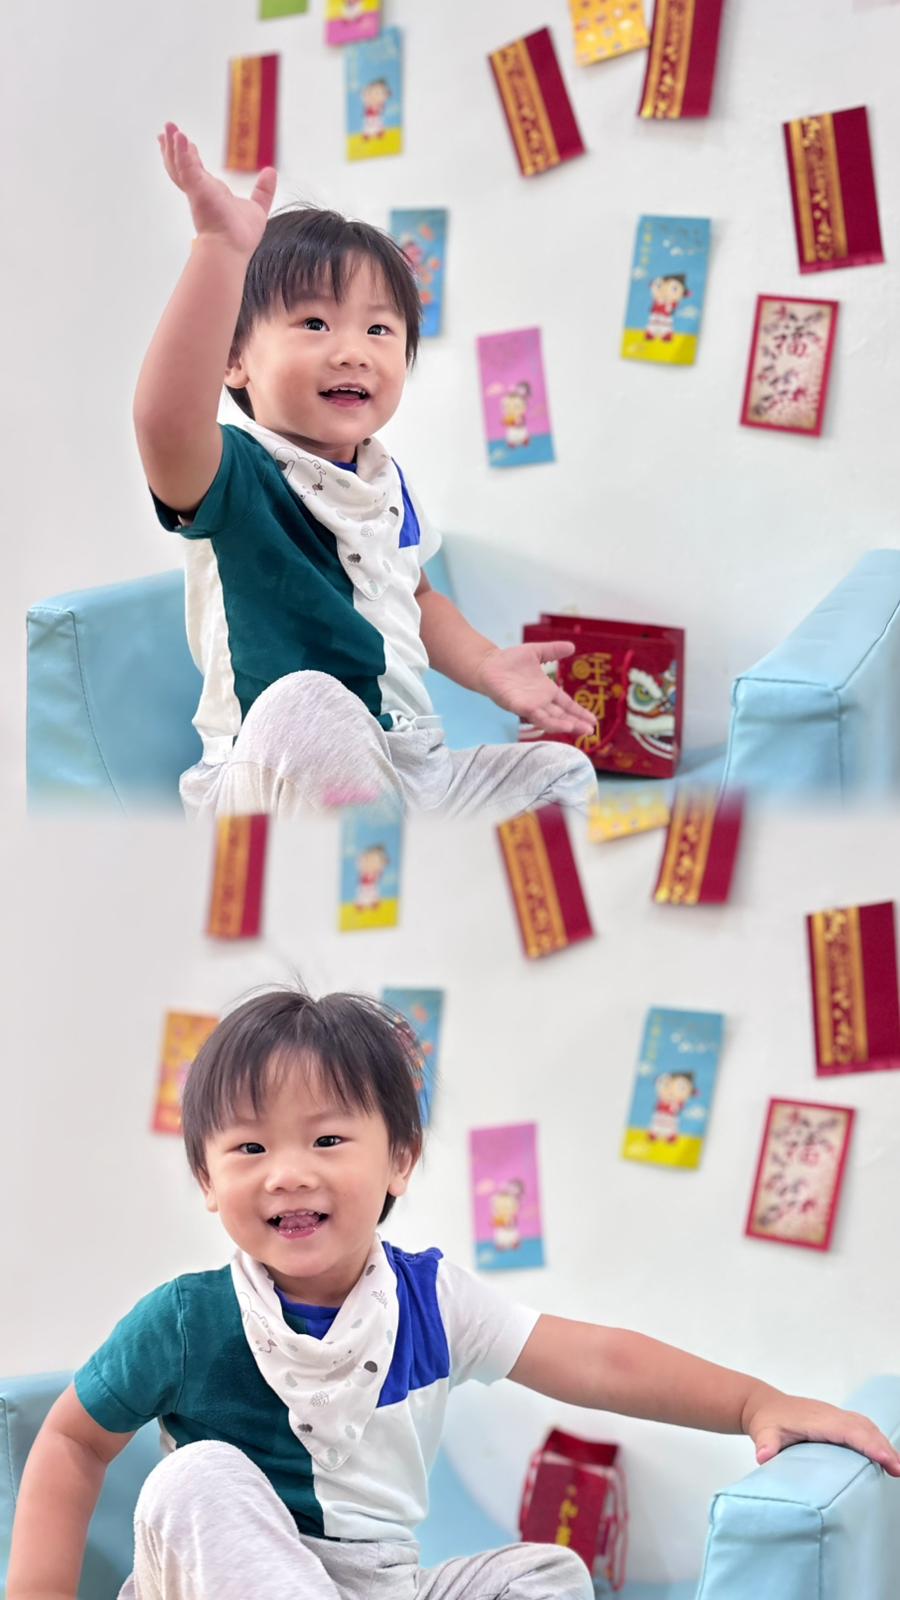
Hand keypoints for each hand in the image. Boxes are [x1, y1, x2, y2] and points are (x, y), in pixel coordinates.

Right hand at [158, 122, 276, 254]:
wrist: (232, 248)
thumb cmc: (240, 237)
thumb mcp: (257, 208)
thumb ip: (263, 191)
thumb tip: (271, 172)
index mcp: (211, 193)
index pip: (196, 170)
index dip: (188, 156)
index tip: (183, 141)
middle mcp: (201, 191)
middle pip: (180, 165)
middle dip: (172, 147)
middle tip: (166, 129)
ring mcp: (197, 190)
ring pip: (179, 164)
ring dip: (172, 145)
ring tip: (169, 127)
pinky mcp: (197, 190)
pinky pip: (187, 167)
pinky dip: (182, 152)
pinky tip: (180, 137)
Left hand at [474, 642, 596, 736]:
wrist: (488, 663)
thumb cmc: (509, 660)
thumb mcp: (536, 652)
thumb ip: (553, 650)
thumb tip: (572, 646)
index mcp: (546, 691)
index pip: (567, 705)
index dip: (579, 712)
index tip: (593, 720)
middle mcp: (540, 702)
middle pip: (561, 716)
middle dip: (576, 723)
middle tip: (590, 730)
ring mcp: (530, 706)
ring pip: (550, 720)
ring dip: (564, 725)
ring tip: (578, 729)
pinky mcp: (518, 706)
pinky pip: (534, 716)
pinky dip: (547, 721)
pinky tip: (558, 725)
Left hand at [744, 1390, 899, 1475]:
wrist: (765, 1405)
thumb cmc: (766, 1421)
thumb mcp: (763, 1432)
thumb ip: (765, 1444)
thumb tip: (764, 1456)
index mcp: (817, 1419)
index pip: (848, 1431)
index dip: (868, 1444)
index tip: (885, 1459)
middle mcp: (830, 1415)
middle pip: (864, 1428)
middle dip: (883, 1447)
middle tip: (898, 1470)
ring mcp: (835, 1416)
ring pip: (866, 1426)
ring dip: (883, 1443)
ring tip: (897, 1467)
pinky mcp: (837, 1421)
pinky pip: (862, 1427)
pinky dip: (876, 1439)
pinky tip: (884, 1455)